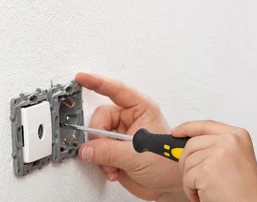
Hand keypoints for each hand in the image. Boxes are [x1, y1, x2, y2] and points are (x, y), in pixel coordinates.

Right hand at [76, 72, 182, 200]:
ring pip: (95, 136)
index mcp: (142, 109)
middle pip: (100, 118)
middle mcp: (130, 119)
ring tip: (114, 166)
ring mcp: (121, 135)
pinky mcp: (114, 150)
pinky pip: (95, 151)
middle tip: (105, 151)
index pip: (117, 91)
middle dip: (99, 137)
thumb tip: (87, 148)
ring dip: (100, 154)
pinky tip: (113, 170)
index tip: (82, 77)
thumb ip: (110, 151)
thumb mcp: (139, 154)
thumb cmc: (169, 163)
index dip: (98, 83)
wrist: (168, 185)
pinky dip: (100, 163)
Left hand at [172, 121, 256, 201]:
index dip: (188, 127)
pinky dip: (191, 191)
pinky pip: (187, 178)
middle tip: (195, 179)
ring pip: (187, 162)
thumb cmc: (244, 190)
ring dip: (191, 181)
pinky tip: (205, 195)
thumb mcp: (236, 159)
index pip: (207, 125)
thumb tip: (190, 147)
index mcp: (239, 135)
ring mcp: (219, 152)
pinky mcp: (208, 169)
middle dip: (186, 163)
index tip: (176, 131)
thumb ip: (216, 147)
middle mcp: (230, 140)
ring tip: (208, 189)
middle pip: (192, 144)